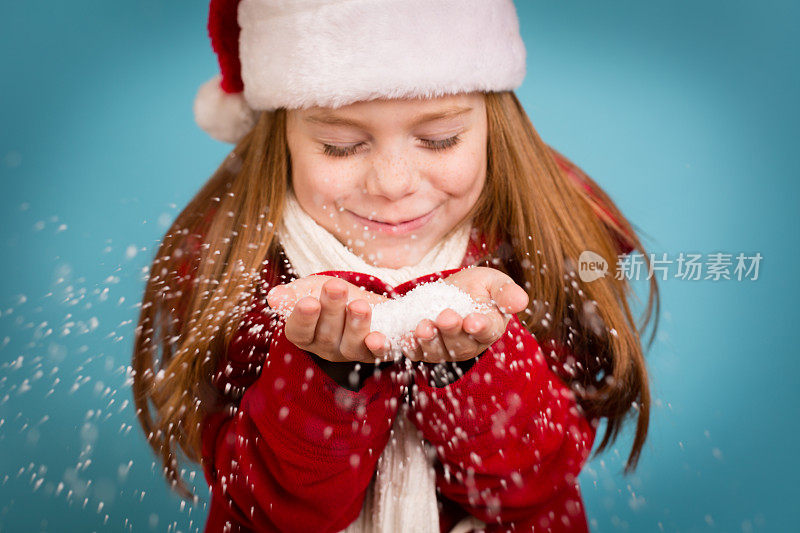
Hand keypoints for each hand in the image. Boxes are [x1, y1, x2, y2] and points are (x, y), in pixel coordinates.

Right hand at [266, 275, 392, 362]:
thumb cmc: (335, 296)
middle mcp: (327, 347)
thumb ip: (294, 294)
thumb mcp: (312, 289)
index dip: (303, 319)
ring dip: (355, 325)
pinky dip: (378, 347)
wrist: (370, 303)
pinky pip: (376, 354)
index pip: (299, 332)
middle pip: (326, 335)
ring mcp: (351, 352)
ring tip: (359, 306)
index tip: (309, 302)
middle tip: (335, 288)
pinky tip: (378, 338)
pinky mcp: (375, 353)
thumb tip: (274, 297)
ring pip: (351, 345)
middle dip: (332, 310)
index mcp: (306, 334)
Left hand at [403, 266, 528, 363]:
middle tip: (444, 317)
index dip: (480, 327)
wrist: (445, 293)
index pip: (486, 331)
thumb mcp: (491, 282)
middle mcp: (467, 345)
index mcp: (488, 328)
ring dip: (428, 341)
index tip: (473, 321)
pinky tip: (403, 337)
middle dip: (451, 332)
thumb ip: (504, 292)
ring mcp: (443, 350)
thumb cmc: (475, 287)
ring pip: (436, 352)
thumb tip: (521, 300)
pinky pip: (414, 353)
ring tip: (422, 326)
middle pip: (460, 345)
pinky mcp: (422, 350)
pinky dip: (407, 347)